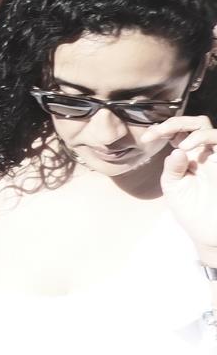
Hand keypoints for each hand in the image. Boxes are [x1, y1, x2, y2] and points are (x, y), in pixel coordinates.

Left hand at [143, 116, 216, 259]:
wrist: (209, 232)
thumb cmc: (191, 210)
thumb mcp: (173, 187)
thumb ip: (172, 167)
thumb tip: (176, 149)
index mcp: (187, 157)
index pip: (177, 132)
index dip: (161, 129)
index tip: (145, 138)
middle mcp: (202, 153)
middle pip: (194, 123)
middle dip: (174, 122)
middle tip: (159, 133)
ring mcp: (215, 157)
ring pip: (206, 127)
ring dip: (190, 128)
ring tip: (180, 144)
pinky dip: (203, 137)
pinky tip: (188, 148)